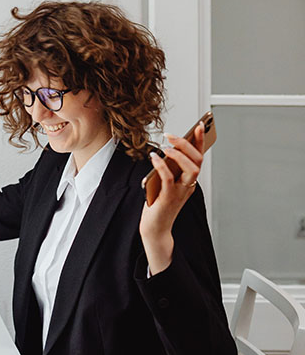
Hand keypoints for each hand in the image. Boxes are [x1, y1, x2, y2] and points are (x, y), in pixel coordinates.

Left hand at [139, 121, 205, 274]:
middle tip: (172, 135)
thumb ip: (167, 170)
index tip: (200, 126)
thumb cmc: (158, 206)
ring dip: (179, 155)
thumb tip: (163, 152)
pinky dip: (162, 166)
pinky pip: (168, 179)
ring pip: (190, 169)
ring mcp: (180, 193)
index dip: (200, 142)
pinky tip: (154, 157)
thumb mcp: (164, 184)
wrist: (155, 228)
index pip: (198, 158)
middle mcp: (188, 186)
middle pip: (197, 161)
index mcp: (188, 181)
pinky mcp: (168, 198)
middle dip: (187, 145)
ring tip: (165, 145)